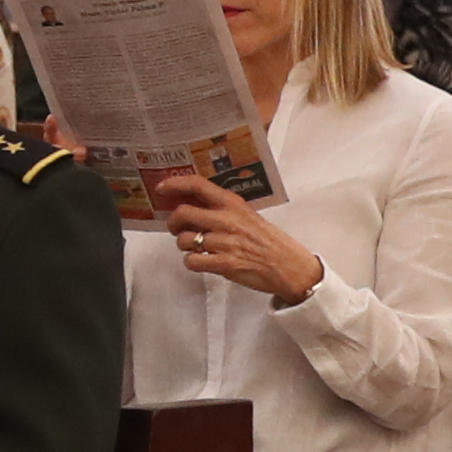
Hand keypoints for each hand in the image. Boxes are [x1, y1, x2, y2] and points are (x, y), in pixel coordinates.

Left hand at [145, 169, 320, 302]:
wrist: (290, 266)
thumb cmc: (267, 241)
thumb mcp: (247, 215)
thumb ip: (221, 210)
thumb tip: (189, 203)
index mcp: (233, 204)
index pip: (198, 185)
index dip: (175, 184)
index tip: (161, 188)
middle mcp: (227, 220)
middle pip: (182, 213)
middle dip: (172, 222)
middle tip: (176, 228)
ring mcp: (226, 242)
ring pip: (184, 240)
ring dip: (184, 245)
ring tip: (196, 248)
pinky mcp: (225, 264)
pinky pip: (192, 261)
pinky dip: (192, 262)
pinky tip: (202, 261)